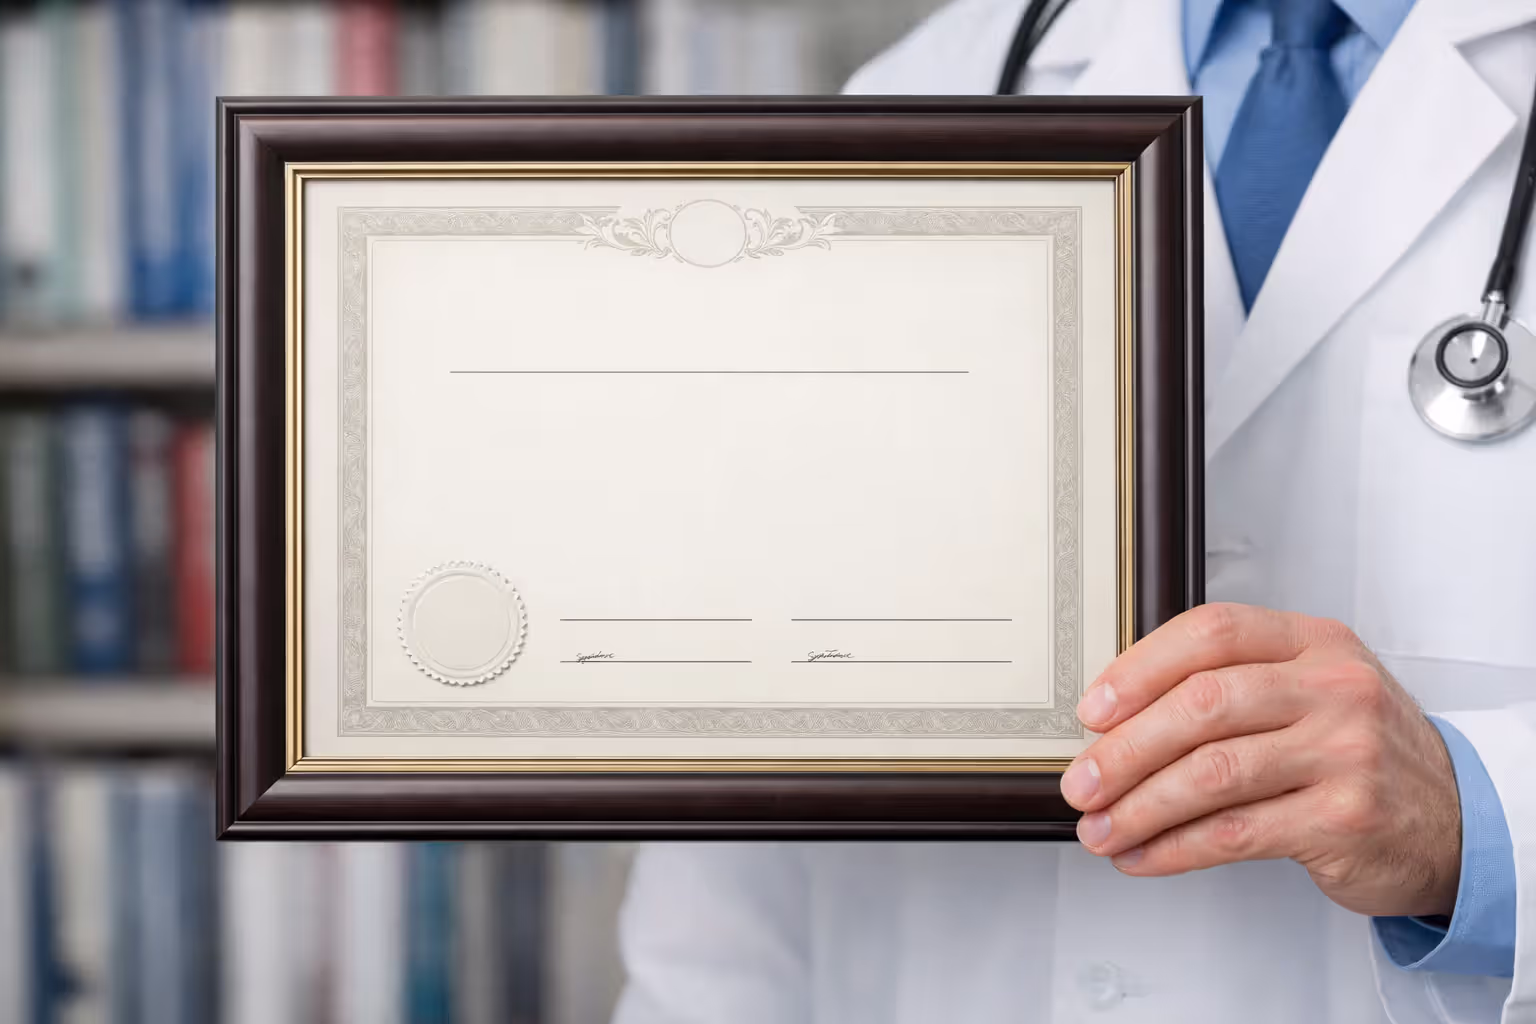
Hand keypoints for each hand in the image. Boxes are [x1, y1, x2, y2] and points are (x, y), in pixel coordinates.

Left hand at [1059, 603, 1461, 917]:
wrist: (1457, 819)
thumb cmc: (1359, 751)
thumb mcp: (1310, 692)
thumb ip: (1232, 686)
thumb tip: (1116, 720)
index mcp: (1313, 642)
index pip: (1211, 633)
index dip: (1139, 669)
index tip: (1093, 710)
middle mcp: (1333, 689)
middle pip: (1202, 706)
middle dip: (1124, 750)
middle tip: (1082, 782)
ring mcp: (1344, 753)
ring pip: (1211, 775)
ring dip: (1139, 807)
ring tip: (1099, 827)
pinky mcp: (1343, 819)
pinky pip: (1235, 833)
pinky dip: (1174, 848)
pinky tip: (1143, 855)